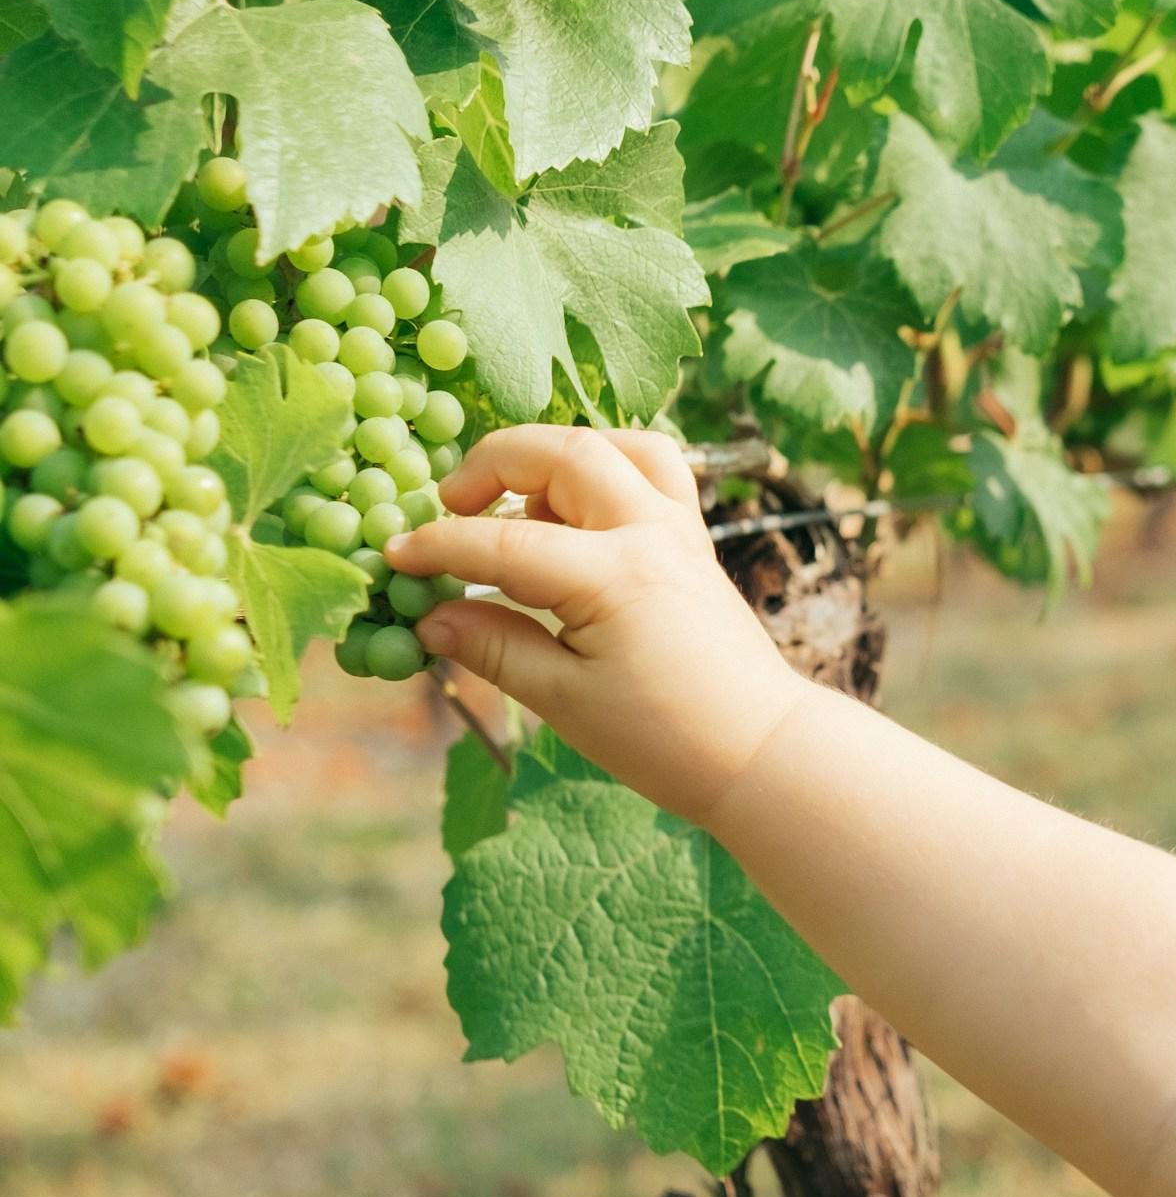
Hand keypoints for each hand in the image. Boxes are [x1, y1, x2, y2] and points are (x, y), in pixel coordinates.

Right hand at [382, 427, 806, 826]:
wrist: (759, 752)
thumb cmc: (665, 740)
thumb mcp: (566, 702)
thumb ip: (496, 648)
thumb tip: (430, 617)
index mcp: (615, 576)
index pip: (505, 543)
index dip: (440, 546)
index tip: (394, 556)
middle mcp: (651, 533)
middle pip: (564, 452)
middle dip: (494, 464)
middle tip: (449, 504)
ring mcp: (680, 529)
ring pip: (616, 445)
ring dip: (554, 455)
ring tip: (514, 504)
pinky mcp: (693, 539)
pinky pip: (652, 469)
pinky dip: (605, 466)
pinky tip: (570, 511)